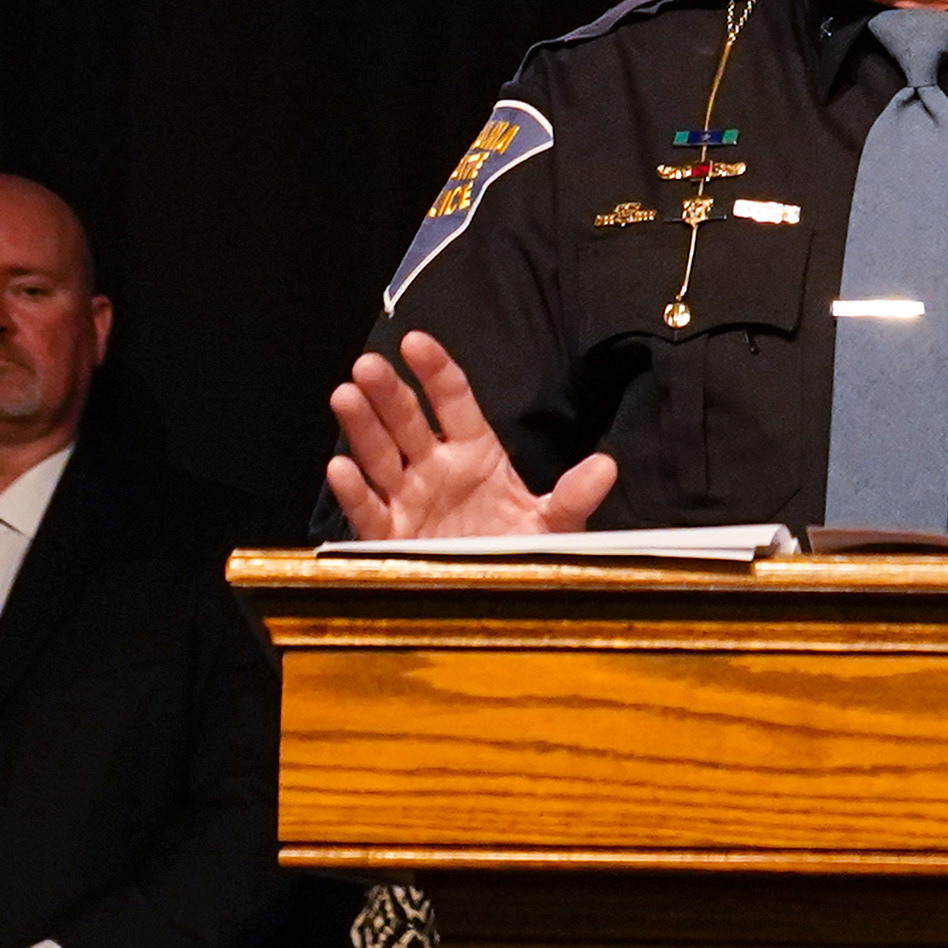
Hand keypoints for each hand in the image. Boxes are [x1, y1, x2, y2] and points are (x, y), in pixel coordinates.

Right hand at [323, 332, 610, 543]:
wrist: (503, 605)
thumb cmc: (523, 553)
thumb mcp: (554, 525)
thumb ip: (573, 496)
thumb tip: (607, 467)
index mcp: (475, 452)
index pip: (453, 400)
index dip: (435, 370)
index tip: (415, 342)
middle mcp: (436, 468)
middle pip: (407, 420)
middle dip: (387, 392)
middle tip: (367, 364)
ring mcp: (409, 500)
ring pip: (379, 456)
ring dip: (362, 427)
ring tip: (344, 395)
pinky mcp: (391, 538)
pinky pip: (368, 511)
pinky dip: (353, 491)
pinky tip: (340, 467)